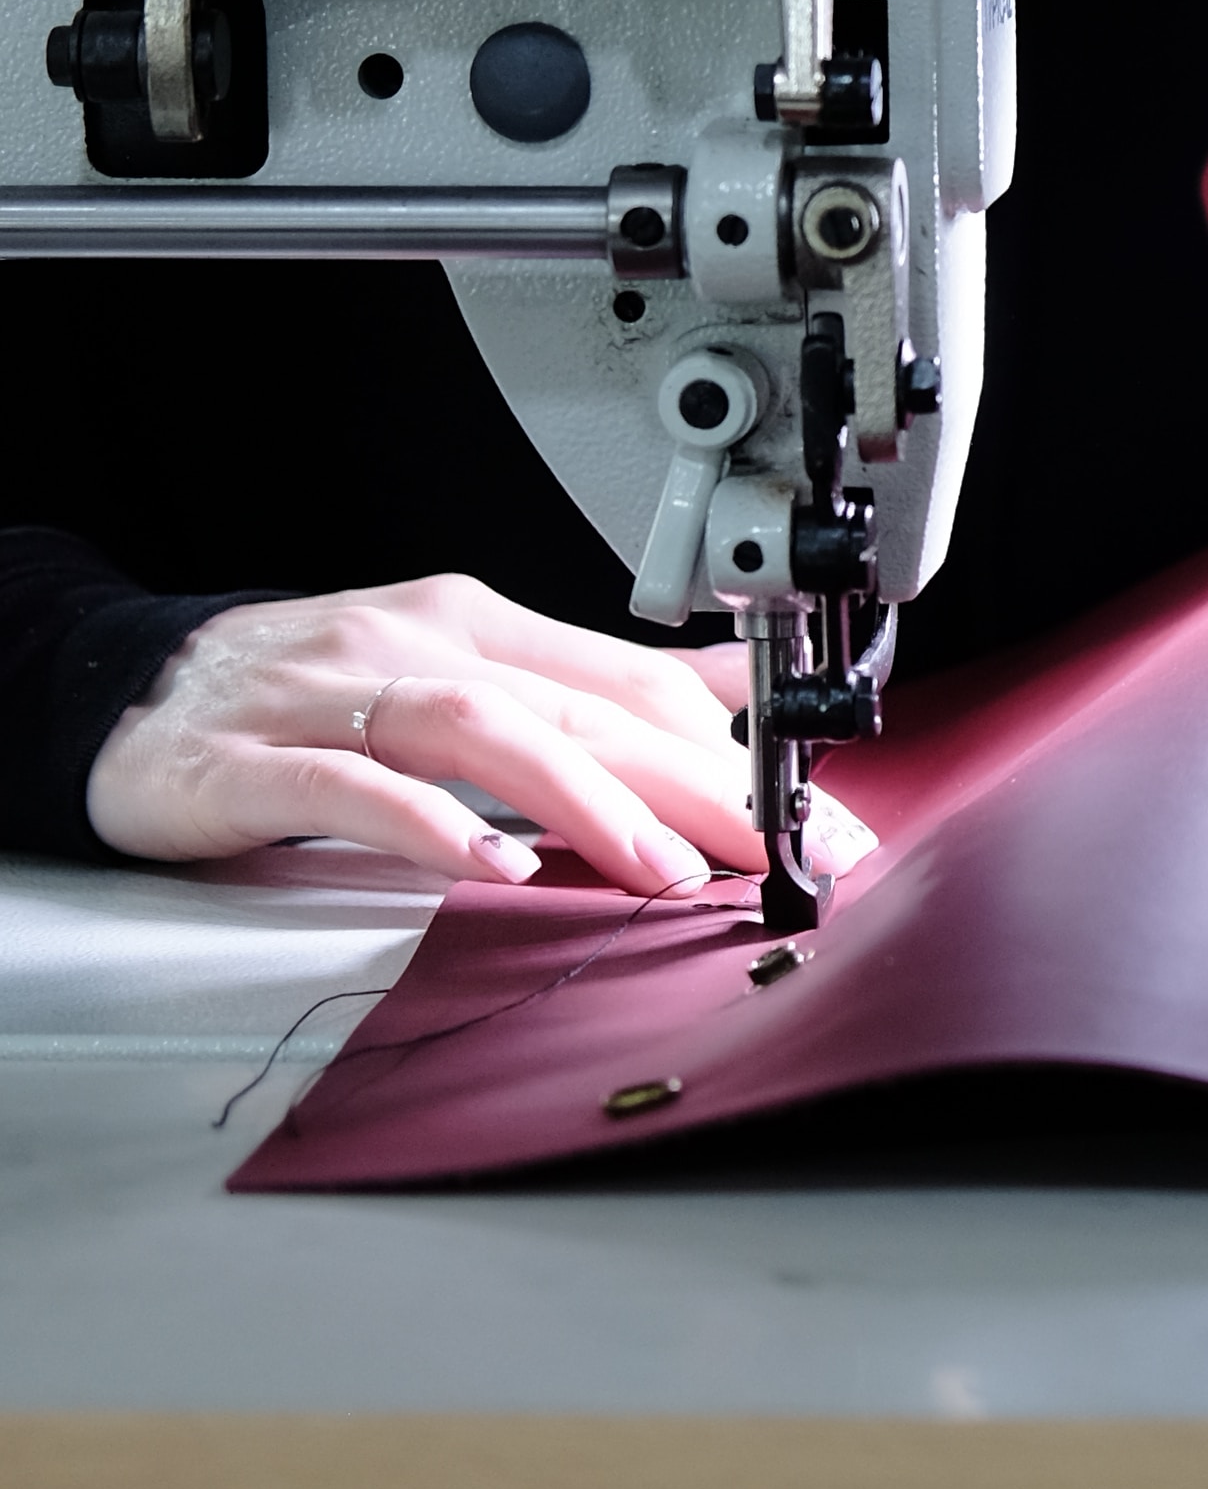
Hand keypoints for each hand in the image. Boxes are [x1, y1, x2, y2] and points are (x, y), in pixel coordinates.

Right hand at [85, 575, 766, 898]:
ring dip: (582, 798)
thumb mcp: (456, 672)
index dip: (724, 745)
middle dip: (689, 781)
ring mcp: (324, 698)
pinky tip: (490, 865)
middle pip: (570, 703)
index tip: (803, 813)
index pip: (620, 676)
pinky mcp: (248, 763)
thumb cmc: (302, 698)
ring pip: (476, 728)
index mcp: (465, 622)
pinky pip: (349, 788)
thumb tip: (726, 698)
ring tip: (663, 866)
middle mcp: (405, 643)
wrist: (123, 693)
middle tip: (773, 849)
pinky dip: (426, 824)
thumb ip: (586, 690)